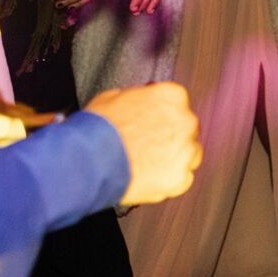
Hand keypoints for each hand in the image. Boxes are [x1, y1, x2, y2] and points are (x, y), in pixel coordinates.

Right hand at [83, 82, 202, 206]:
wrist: (87, 160)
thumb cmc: (97, 129)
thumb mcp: (114, 97)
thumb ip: (139, 97)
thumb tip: (142, 100)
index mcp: (172, 96)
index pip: (177, 105)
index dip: (162, 117)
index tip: (153, 125)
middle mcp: (185, 121)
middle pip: (187, 130)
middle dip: (171, 138)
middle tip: (148, 147)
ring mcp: (185, 150)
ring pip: (190, 154)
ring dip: (174, 158)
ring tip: (148, 165)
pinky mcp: (179, 177)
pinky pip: (182, 179)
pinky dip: (168, 180)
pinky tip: (149, 178)